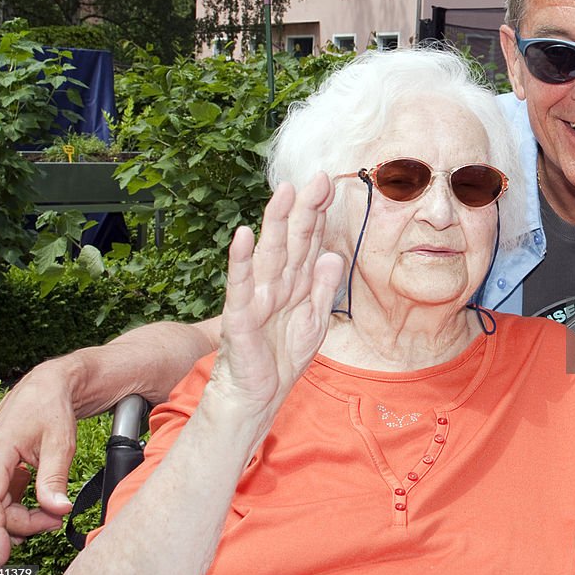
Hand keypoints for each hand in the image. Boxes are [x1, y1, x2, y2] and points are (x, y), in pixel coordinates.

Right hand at [0, 361, 77, 564]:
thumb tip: (57, 509)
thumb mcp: (60, 443)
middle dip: (21, 522)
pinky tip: (35, 508)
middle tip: (55, 522)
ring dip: (18, 515)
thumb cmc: (53, 407)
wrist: (49, 384)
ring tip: (51, 513)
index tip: (3, 556)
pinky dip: (14, 505)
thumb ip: (54, 478)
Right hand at [207, 174, 344, 426]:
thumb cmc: (281, 358)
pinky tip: (243, 235)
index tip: (330, 186)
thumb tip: (334, 255)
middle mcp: (276, 283)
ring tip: (284, 192)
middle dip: (304, 209)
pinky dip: (241, 260)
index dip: (319, 216)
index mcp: (295, 284)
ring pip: (269, 254)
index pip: (309, 243)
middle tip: (316, 178)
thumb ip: (323, 287)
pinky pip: (241, 285)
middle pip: (292, 240)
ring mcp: (256, 297)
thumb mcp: (314, 320)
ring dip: (275, 222)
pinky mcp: (240, 316)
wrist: (256, 396)